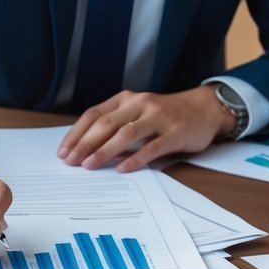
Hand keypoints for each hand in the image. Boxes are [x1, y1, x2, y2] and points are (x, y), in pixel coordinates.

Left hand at [57, 85, 233, 171]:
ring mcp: (158, 117)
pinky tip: (122, 169)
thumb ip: (116, 125)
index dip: (76, 133)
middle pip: (106, 124)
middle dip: (85, 143)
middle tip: (70, 162)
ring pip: (126, 134)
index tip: (63, 151)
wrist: (205, 109)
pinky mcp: (175, 133)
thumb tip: (86, 149)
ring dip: (104, 151)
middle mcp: (140, 104)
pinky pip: (152, 147)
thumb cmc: (166, 115)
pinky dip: (135, 158)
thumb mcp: (138, 112)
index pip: (94, 114)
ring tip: (89, 165)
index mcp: (126, 99)